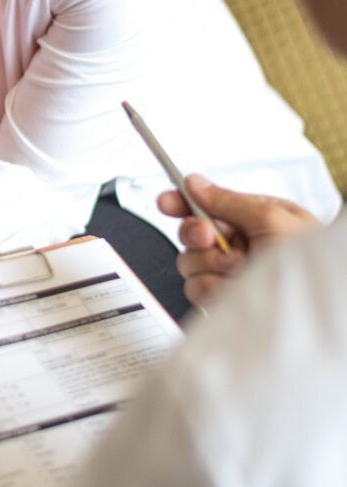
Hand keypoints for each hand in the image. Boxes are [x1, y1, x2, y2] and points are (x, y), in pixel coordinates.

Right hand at [158, 174, 319, 304]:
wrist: (320, 302)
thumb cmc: (311, 258)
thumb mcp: (272, 218)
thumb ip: (229, 200)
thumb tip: (196, 184)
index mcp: (251, 219)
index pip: (205, 206)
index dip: (181, 202)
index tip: (167, 201)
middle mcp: (238, 245)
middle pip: (189, 234)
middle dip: (198, 235)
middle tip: (213, 238)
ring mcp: (228, 273)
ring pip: (188, 263)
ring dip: (210, 265)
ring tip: (239, 270)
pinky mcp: (221, 299)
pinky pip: (194, 289)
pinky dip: (211, 288)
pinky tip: (232, 289)